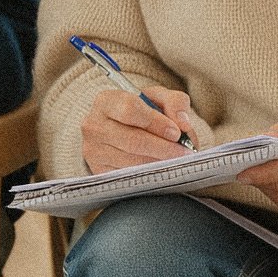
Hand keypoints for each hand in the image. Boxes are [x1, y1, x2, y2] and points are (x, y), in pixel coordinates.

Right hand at [80, 85, 195, 172]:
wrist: (119, 133)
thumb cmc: (141, 114)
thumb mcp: (157, 99)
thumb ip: (175, 103)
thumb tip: (183, 124)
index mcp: (106, 101)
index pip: (131, 110)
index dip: (156, 123)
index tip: (176, 133)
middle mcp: (94, 126)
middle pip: (132, 140)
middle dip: (162, 148)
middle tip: (183, 153)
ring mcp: (94, 151)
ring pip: (131, 161)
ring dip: (157, 164)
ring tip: (176, 163)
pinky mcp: (98, 171)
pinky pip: (127, 177)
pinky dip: (147, 175)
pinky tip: (160, 171)